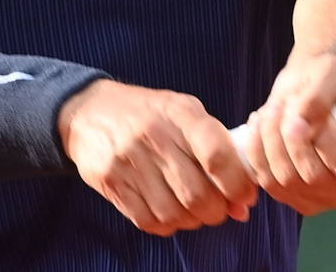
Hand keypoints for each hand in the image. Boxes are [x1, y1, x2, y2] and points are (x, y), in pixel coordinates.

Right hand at [58, 81, 256, 235]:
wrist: (90, 111)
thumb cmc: (150, 113)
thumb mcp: (185, 112)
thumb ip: (217, 149)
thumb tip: (243, 202)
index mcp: (180, 113)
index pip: (216, 155)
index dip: (237, 184)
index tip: (246, 197)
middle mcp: (154, 137)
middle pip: (197, 194)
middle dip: (217, 210)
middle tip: (221, 208)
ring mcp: (129, 162)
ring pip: (174, 213)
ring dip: (193, 220)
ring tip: (197, 211)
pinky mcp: (111, 183)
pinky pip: (148, 220)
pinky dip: (168, 225)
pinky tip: (173, 213)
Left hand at [240, 53, 335, 215]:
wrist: (311, 92)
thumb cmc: (329, 81)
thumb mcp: (331, 73)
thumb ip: (320, 95)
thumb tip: (299, 125)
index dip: (325, 142)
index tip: (310, 111)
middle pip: (313, 176)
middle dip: (289, 136)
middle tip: (282, 104)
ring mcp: (328, 198)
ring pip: (286, 180)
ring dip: (269, 141)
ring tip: (270, 111)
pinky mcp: (298, 200)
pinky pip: (268, 183)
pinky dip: (257, 152)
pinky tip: (260, 126)